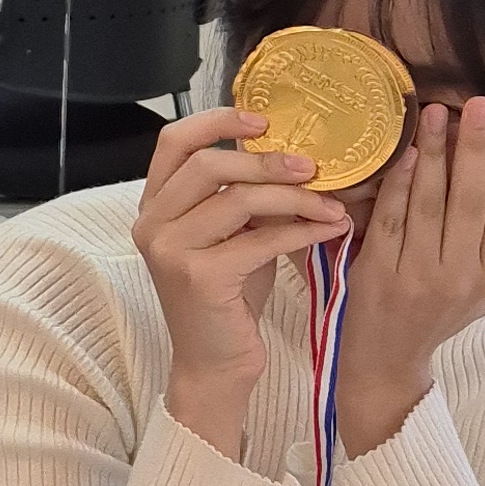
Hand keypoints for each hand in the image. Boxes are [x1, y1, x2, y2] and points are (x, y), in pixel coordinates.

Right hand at [133, 108, 351, 459]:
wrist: (215, 365)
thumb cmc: (228, 298)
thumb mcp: (232, 236)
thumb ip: (244, 197)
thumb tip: (296, 155)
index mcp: (154, 205)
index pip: (173, 140)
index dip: (217, 121)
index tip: (264, 120)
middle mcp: (152, 224)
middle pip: (208, 165)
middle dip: (267, 161)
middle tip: (314, 167)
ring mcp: (171, 251)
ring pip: (237, 199)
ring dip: (295, 197)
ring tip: (333, 203)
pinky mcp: (199, 278)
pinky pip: (260, 238)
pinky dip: (303, 229)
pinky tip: (332, 229)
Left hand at [335, 98, 484, 454]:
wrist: (388, 360)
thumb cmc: (445, 315)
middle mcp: (459, 274)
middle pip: (472, 201)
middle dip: (478, 149)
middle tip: (480, 103)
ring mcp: (417, 273)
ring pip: (430, 202)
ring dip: (434, 153)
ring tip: (438, 111)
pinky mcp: (378, 271)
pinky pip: (391, 217)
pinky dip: (397, 182)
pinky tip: (403, 150)